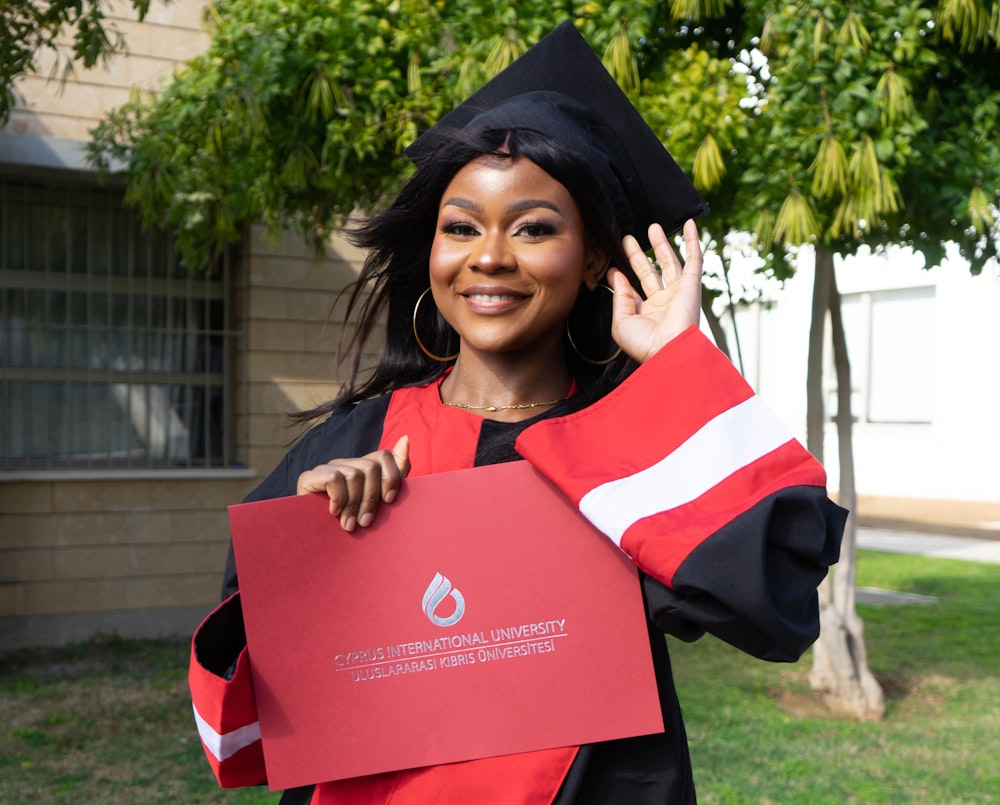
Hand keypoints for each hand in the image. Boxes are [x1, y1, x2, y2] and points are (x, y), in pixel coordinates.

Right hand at [296, 435, 409, 531]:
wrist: (317, 540)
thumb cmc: (352, 521)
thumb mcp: (379, 502)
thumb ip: (396, 472)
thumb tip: (405, 438)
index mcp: (362, 467)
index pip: (383, 456)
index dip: (391, 477)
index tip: (389, 502)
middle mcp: (345, 463)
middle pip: (370, 467)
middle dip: (371, 499)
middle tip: (365, 522)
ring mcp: (327, 468)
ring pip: (354, 475)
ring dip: (354, 504)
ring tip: (349, 524)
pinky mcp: (309, 477)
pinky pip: (334, 479)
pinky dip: (338, 498)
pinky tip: (334, 512)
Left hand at [607, 219, 702, 362]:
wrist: (669, 350)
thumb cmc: (644, 344)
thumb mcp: (621, 323)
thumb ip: (619, 297)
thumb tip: (616, 274)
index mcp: (646, 314)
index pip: (633, 290)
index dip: (622, 277)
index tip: (612, 266)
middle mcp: (663, 303)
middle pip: (649, 272)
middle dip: (638, 255)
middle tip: (627, 239)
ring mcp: (678, 293)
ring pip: (670, 263)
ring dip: (662, 244)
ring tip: (652, 227)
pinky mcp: (692, 285)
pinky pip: (694, 259)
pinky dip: (693, 241)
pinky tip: (689, 225)